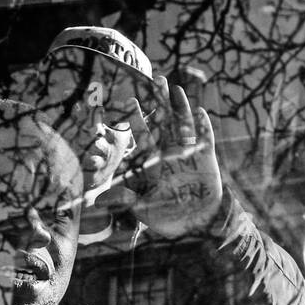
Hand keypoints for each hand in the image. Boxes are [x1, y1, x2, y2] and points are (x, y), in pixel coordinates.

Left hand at [125, 77, 223, 238]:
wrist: (195, 225)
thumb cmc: (166, 217)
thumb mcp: (143, 209)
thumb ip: (125, 200)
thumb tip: (99, 200)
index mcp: (153, 161)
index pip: (143, 135)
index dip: (136, 118)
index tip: (126, 101)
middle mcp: (169, 152)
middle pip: (164, 121)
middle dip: (159, 101)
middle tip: (154, 79)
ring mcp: (188, 153)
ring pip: (184, 124)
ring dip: (181, 106)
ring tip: (176, 88)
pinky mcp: (206, 158)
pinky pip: (205, 139)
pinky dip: (204, 128)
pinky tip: (201, 113)